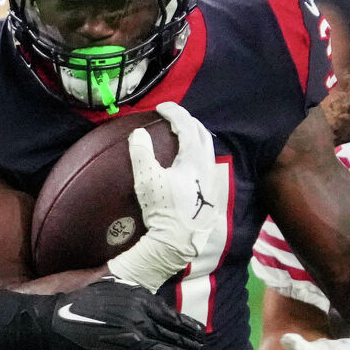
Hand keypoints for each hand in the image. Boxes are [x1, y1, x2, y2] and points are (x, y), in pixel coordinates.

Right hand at [0, 279, 205, 349]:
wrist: (50, 323)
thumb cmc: (75, 301)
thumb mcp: (107, 284)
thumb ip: (131, 288)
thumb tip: (149, 291)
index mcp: (138, 301)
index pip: (171, 317)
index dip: (188, 328)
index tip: (200, 334)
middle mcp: (138, 321)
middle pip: (172, 337)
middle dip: (191, 346)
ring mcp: (130, 344)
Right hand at [106, 101, 228, 291]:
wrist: (179, 241)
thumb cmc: (163, 209)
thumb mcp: (147, 179)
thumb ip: (141, 152)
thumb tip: (137, 133)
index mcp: (194, 158)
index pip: (187, 126)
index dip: (174, 112)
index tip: (161, 108)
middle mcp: (207, 166)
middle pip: (202, 134)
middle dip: (188, 122)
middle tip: (174, 118)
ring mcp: (211, 181)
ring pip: (207, 149)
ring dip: (195, 138)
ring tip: (182, 136)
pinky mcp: (210, 195)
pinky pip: (206, 163)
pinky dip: (197, 154)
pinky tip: (188, 163)